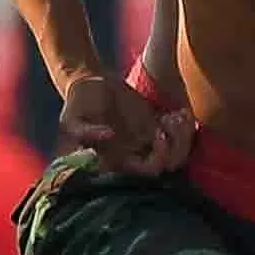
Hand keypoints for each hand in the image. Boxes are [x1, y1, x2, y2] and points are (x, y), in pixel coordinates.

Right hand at [53, 70, 191, 179]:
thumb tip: (108, 136)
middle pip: (169, 164)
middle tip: (172, 122)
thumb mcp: (71, 119)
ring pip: (177, 151)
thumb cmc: (76, 104)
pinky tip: (179, 112)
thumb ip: (85, 131)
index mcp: (118, 158)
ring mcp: (147, 138)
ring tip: (177, 115)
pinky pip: (177, 133)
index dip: (159, 159)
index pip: (147, 171)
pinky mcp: (154, 123)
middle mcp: (135, 152)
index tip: (159, 136)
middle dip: (177, 146)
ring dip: (182, 135)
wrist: (89, 83)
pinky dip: (183, 124)